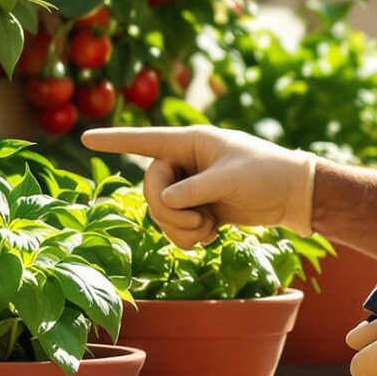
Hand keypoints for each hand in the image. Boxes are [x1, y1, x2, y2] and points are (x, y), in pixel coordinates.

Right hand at [78, 125, 318, 247]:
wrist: (292, 195)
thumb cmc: (266, 174)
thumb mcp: (231, 179)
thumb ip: (195, 189)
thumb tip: (163, 200)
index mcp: (191, 142)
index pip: (145, 140)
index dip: (114, 140)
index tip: (84, 138)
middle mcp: (185, 162)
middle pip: (149, 188)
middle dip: (169, 212)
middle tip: (200, 221)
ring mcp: (189, 186)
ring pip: (159, 212)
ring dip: (180, 228)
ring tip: (210, 228)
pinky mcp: (196, 208)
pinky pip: (173, 227)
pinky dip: (188, 236)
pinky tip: (213, 233)